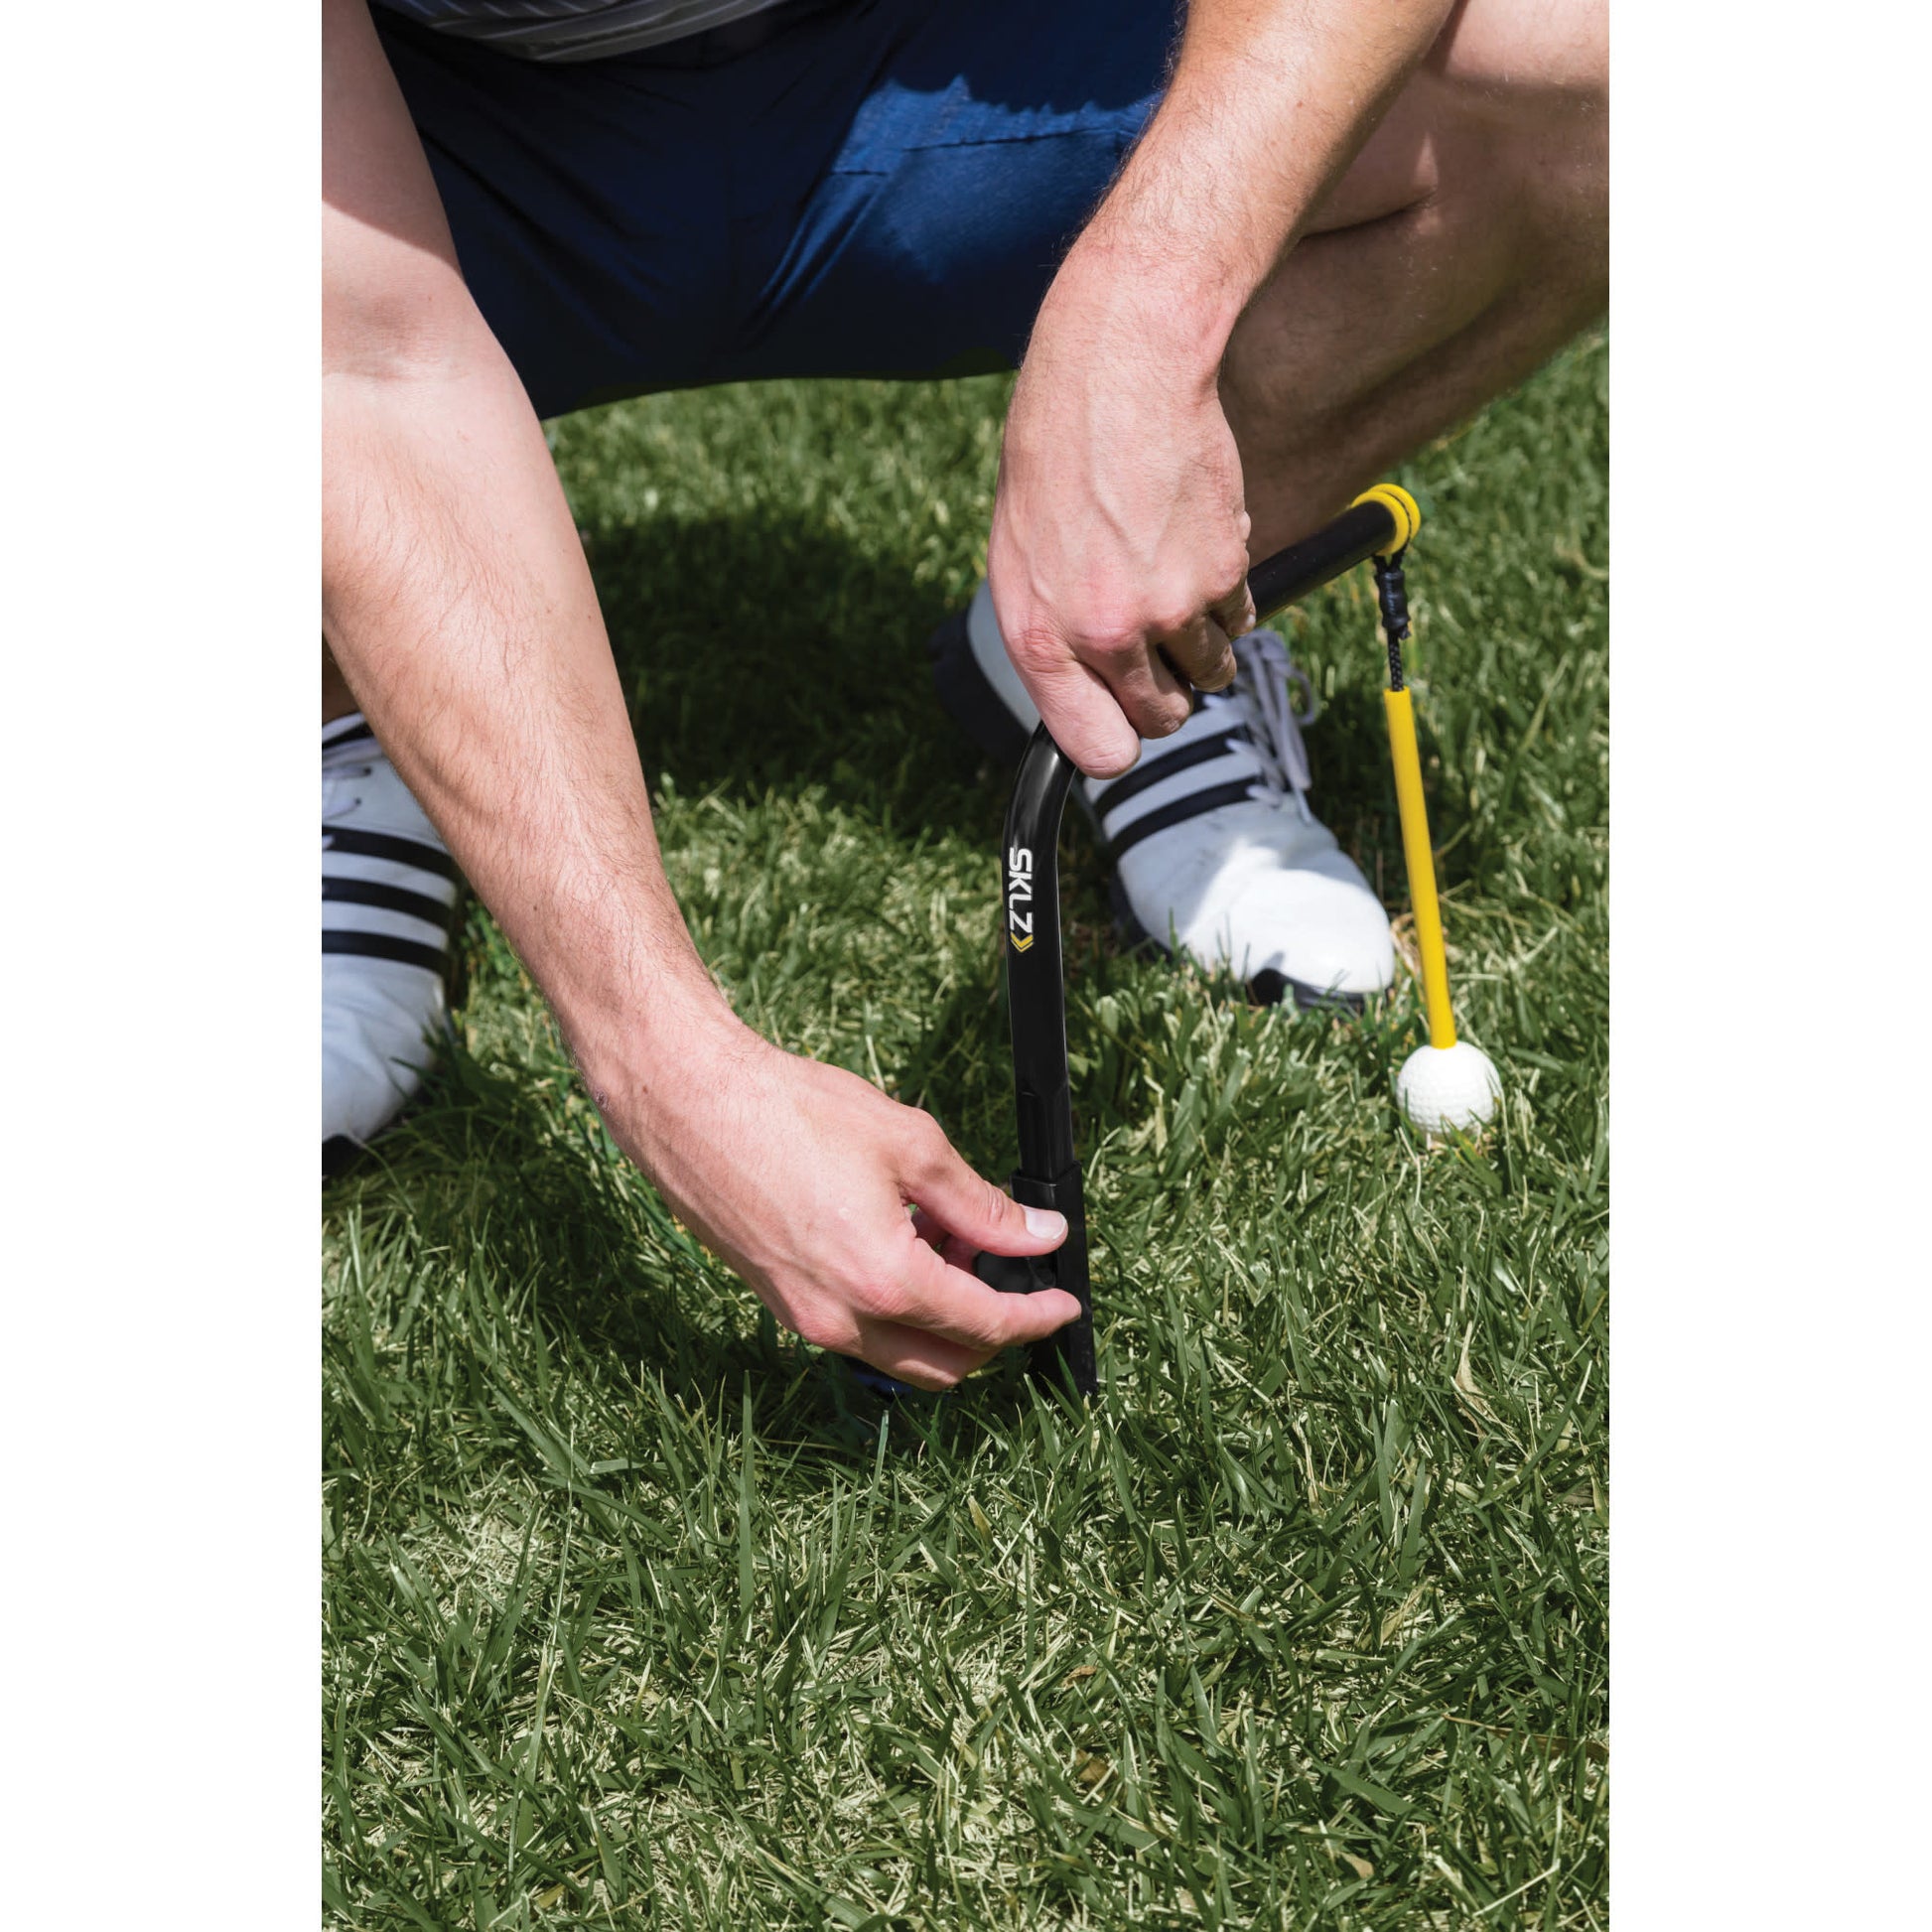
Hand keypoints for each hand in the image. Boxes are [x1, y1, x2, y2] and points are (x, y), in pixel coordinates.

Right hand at [604, 1016, 1081, 1388]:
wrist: (692, 1103)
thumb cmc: (794, 1112)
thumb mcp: (911, 1146)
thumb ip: (982, 1205)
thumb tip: (1039, 1234)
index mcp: (885, 1280)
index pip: (985, 1325)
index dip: (1035, 1317)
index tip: (1064, 1303)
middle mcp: (842, 1318)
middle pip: (945, 1364)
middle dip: (989, 1327)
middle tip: (1003, 1260)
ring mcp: (804, 1318)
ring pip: (898, 1354)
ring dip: (939, 1317)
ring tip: (946, 1234)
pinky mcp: (779, 1303)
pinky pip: (856, 1330)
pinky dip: (893, 1305)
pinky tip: (897, 1236)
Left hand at [986, 248, 1257, 778]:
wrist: (1118, 374)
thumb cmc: (1060, 456)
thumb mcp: (1020, 556)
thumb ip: (1052, 634)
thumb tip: (1084, 694)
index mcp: (1041, 637)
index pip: (1096, 749)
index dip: (1116, 742)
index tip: (1123, 725)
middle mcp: (1105, 635)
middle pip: (1162, 719)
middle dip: (1165, 691)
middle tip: (1156, 642)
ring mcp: (1170, 609)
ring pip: (1211, 671)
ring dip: (1201, 641)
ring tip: (1172, 575)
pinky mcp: (1223, 574)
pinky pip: (1240, 620)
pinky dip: (1227, 594)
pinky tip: (1194, 540)